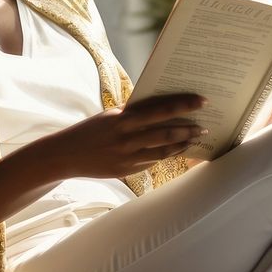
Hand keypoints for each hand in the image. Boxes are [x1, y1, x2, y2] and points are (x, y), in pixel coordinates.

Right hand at [41, 93, 206, 178]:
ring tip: (196, 138)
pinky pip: (152, 162)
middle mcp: (126, 137)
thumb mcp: (110, 116)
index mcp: (122, 118)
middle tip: (205, 124)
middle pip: (166, 132)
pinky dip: (168, 155)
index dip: (182, 105)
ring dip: (182, 143)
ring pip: (163, 150)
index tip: (200, 101)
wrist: (65, 154)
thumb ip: (132, 114)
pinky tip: (178, 150)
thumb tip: (160, 108)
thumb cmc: (90, 130)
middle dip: (188, 127)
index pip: (159, 110)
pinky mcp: (126, 171)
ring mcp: (127, 156)